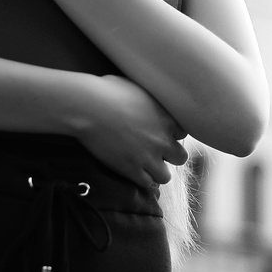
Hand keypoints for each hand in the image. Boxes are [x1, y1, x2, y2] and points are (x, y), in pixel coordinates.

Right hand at [76, 75, 188, 189]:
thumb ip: (150, 100)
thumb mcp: (137, 87)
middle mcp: (163, 139)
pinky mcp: (131, 170)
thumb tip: (147, 99)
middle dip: (168, 156)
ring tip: (143, 165)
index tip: (158, 134)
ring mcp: (148, 157)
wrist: (89, 107)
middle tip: (153, 152)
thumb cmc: (108, 91)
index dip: (170, 135)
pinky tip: (131, 171)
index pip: (183, 134)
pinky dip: (140, 179)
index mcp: (167, 118)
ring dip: (155, 172)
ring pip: (165, 176)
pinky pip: (146, 184)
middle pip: (180, 157)